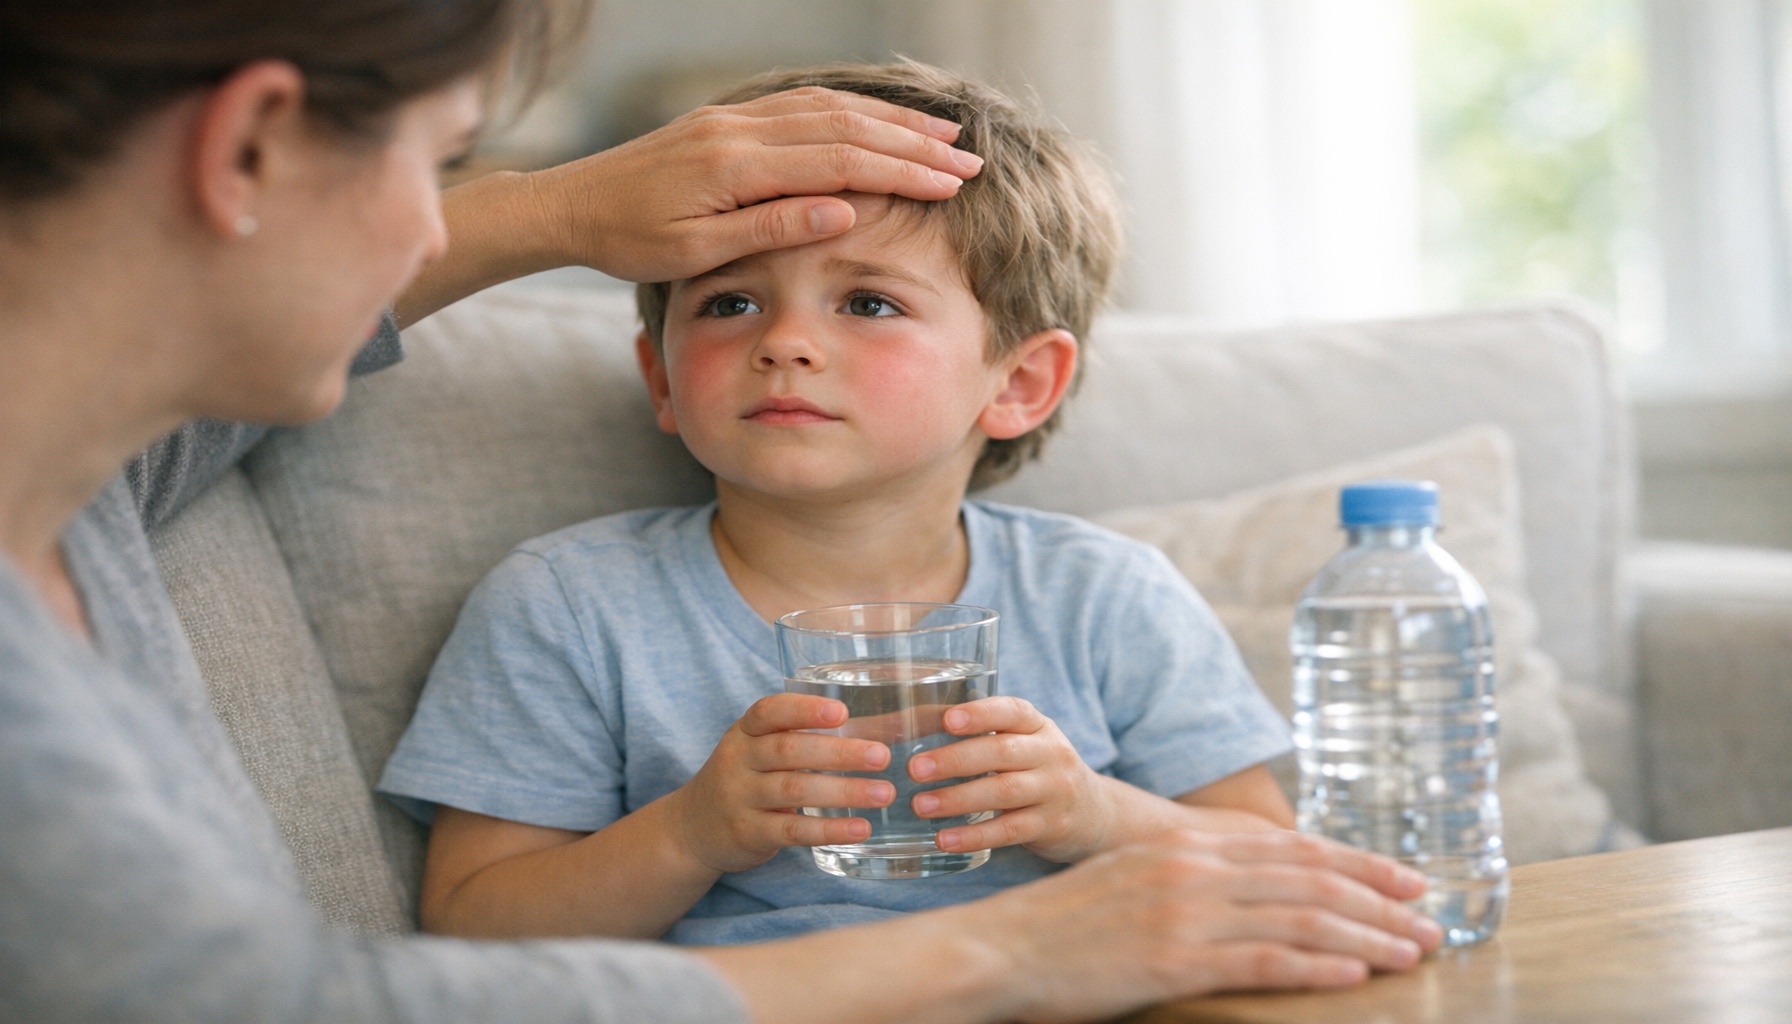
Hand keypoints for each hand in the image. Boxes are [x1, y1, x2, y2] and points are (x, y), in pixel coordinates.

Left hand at [526, 86, 983, 281]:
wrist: (571, 207)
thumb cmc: (629, 241)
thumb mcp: (698, 251)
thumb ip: (772, 227)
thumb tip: (844, 211)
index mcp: (736, 166)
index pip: (840, 160)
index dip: (902, 169)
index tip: (952, 183)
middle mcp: (739, 131)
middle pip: (845, 126)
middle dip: (912, 142)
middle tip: (968, 161)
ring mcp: (732, 119)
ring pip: (827, 108)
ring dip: (888, 120)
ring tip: (940, 135)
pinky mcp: (724, 121)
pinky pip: (799, 105)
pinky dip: (848, 110)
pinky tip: (875, 121)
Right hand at [665, 693, 894, 873]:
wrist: (693, 828)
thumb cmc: (747, 778)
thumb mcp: (762, 749)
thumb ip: (810, 737)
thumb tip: (890, 725)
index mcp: (745, 731)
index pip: (768, 711)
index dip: (804, 709)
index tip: (841, 712)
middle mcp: (738, 760)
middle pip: (788, 750)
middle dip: (838, 752)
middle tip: (882, 756)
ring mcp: (739, 798)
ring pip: (793, 790)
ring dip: (843, 792)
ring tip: (884, 793)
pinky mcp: (748, 833)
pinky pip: (791, 832)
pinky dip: (828, 830)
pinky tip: (861, 829)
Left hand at [907, 696, 1117, 861]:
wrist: (1094, 813)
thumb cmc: (1041, 771)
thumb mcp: (1027, 743)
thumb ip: (988, 735)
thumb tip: (917, 726)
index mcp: (1039, 726)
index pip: (1012, 711)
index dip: (980, 714)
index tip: (947, 720)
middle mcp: (1051, 754)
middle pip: (1002, 752)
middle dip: (955, 760)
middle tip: (914, 768)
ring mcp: (1054, 791)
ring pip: (1003, 792)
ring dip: (957, 799)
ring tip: (920, 805)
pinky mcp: (1051, 826)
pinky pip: (1009, 831)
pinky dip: (974, 836)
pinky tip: (944, 839)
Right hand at [955, 829, 1444, 1022]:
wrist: (1001, 947)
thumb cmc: (1061, 923)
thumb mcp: (1129, 878)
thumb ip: (1187, 875)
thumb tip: (1248, 889)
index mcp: (1185, 843)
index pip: (1292, 848)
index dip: (1357, 861)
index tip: (1405, 877)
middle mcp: (1194, 867)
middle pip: (1310, 878)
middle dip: (1379, 898)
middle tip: (1430, 918)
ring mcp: (1187, 911)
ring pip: (1302, 918)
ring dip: (1367, 936)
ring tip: (1412, 951)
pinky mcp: (1176, 957)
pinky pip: (1266, 960)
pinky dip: (1319, 967)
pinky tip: (1357, 975)